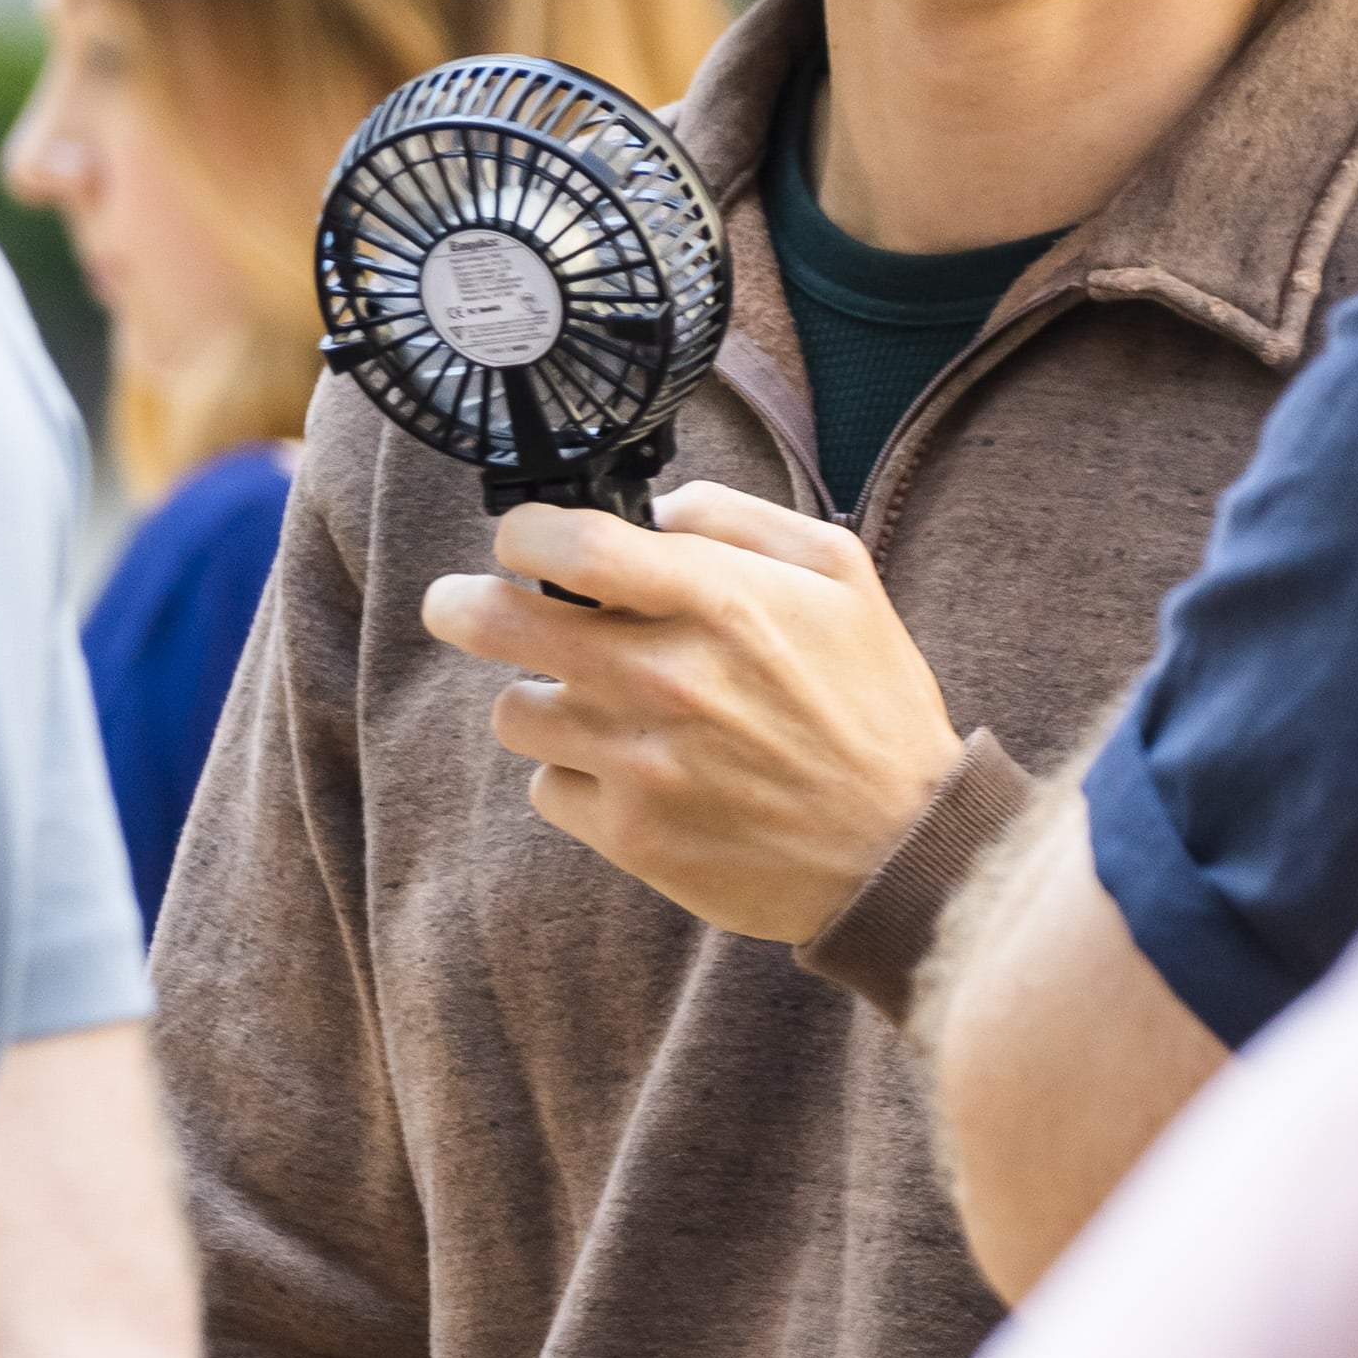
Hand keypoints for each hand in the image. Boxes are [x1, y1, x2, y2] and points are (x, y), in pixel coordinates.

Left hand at [421, 483, 963, 942]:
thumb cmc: (871, 702)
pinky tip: (629, 770)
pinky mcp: (631, 835)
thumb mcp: (839, 573)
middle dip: (462, 605)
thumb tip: (654, 510)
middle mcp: (667, 678)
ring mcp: (641, 762)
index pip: (571, 545)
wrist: (898, 847)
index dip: (523, 532)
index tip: (521, 540)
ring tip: (590, 701)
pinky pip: (549, 787)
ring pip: (515, 712)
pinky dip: (575, 775)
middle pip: (500, 623)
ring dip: (540, 698)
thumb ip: (739, 519)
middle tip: (459, 604)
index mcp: (718, 601)